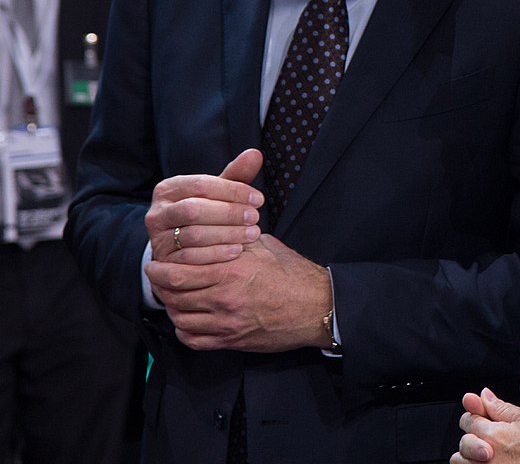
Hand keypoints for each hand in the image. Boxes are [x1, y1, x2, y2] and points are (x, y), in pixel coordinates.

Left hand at [144, 233, 332, 351]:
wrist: (315, 306)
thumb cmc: (293, 273)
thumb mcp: (265, 245)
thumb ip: (234, 239)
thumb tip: (212, 229)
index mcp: (233, 268)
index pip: (180, 269)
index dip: (161, 266)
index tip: (155, 261)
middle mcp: (226, 296)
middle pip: (174, 294)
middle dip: (159, 285)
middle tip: (155, 277)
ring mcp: (227, 322)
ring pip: (179, 317)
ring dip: (170, 306)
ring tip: (170, 295)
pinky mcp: (231, 340)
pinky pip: (193, 339)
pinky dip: (183, 329)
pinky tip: (185, 318)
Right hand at [145, 149, 264, 263]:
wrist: (180, 245)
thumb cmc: (205, 211)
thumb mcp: (218, 192)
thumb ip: (236, 174)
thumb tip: (255, 154)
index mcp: (169, 189)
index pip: (202, 184)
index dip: (233, 191)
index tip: (258, 199)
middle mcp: (158, 212)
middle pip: (194, 210)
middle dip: (229, 213)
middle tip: (255, 217)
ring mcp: (158, 238)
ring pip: (193, 235)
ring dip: (227, 234)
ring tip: (252, 234)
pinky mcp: (164, 260)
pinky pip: (191, 258)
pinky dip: (217, 254)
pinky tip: (237, 250)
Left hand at [452, 388, 519, 463]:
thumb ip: (500, 408)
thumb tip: (482, 395)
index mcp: (496, 436)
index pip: (468, 422)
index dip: (474, 415)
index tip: (481, 415)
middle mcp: (490, 459)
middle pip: (462, 448)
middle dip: (471, 441)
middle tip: (487, 440)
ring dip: (471, 460)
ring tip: (490, 457)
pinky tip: (497, 463)